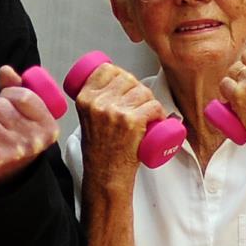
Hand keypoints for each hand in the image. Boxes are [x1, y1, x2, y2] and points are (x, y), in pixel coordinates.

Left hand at [0, 66, 62, 186]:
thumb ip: (19, 90)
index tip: (5, 99)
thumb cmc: (17, 141)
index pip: (24, 96)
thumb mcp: (27, 118)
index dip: (8, 92)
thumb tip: (5, 70)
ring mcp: (11, 151)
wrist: (9, 180)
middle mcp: (32, 141)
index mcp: (47, 127)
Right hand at [73, 60, 163, 182]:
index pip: (106, 70)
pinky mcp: (132, 121)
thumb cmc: (99, 151)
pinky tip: (156, 119)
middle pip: (128, 78)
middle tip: (138, 105)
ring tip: (146, 115)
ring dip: (150, 101)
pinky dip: (160, 112)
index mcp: (85, 99)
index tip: (126, 86)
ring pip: (143, 91)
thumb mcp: (87, 119)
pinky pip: (153, 106)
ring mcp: (116, 111)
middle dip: (138, 89)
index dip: (121, 75)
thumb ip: (94, 101)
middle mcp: (99, 103)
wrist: (105, 175)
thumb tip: (112, 84)